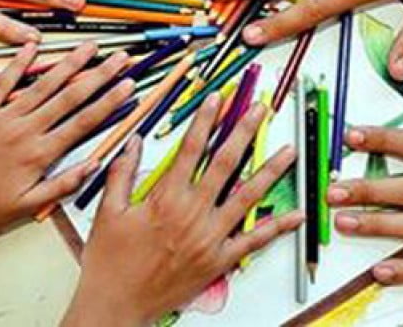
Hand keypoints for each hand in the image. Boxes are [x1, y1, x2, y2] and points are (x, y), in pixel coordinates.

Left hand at [0, 42, 134, 238]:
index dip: (109, 101)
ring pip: (43, 85)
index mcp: (38, 155)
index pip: (83, 123)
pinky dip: (18, 63)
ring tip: (88, 47)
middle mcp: (24, 131)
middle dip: (99, 76)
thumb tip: (92, 167)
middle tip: (119, 58)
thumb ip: (60, 186)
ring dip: (68, 64)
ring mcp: (3, 118)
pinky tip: (33, 47)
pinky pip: (3, 83)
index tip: (128, 85)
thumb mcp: (24, 208)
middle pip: (70, 97)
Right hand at [63, 96, 302, 325]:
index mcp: (165, 197)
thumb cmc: (109, 261)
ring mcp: (210, 237)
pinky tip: (295, 214)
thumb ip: (121, 173)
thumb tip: (133, 141)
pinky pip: (253, 242)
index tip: (218, 98)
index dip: (206, 119)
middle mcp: (193, 213)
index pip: (191, 148)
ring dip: (271, 171)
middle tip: (261, 110)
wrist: (116, 305)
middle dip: (245, 131)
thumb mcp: (107, 211)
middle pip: (225, 163)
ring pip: (247, 196)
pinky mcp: (218, 261)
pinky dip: (277, 227)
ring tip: (289, 151)